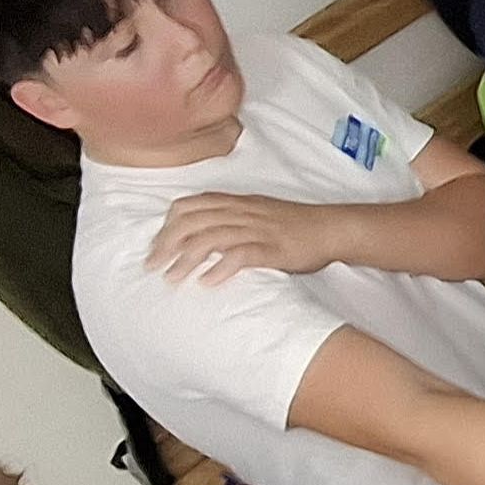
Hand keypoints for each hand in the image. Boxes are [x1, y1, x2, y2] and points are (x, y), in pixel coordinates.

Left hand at [145, 194, 342, 283]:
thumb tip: (202, 238)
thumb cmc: (295, 225)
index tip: (157, 248)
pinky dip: (221, 268)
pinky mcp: (273, 248)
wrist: (331, 228)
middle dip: (167, 244)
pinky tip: (208, 281)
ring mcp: (257, 229)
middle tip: (153, 267)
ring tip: (173, 279)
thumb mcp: (256, 213)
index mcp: (235, 202)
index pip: (188, 206)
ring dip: (187, 259)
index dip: (166, 225)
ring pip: (211, 238)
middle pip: (192, 222)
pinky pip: (242, 255)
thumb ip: (229, 220)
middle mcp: (241, 212)